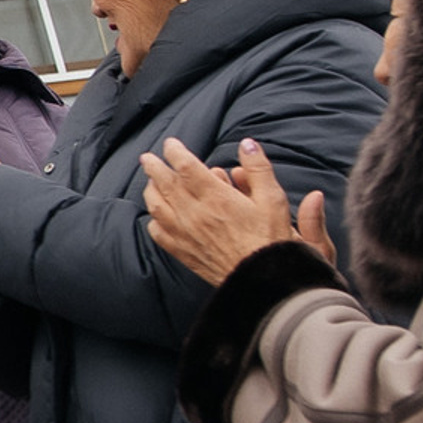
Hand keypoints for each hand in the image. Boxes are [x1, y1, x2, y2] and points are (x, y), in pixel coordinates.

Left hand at [141, 136, 335, 283]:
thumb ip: (258, 168)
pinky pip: (158, 233)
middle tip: (148, 157)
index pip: (186, 167)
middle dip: (154, 167)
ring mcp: (185, 234)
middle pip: (164, 184)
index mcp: (215, 198)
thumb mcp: (273, 198)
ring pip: (157, 206)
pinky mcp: (183, 252)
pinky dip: (154, 219)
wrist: (264, 278)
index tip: (171, 144)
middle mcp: (194, 214)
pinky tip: (157, 215)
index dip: (175, 152)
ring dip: (151, 190)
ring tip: (151, 181)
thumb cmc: (272, 239)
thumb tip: (247, 144)